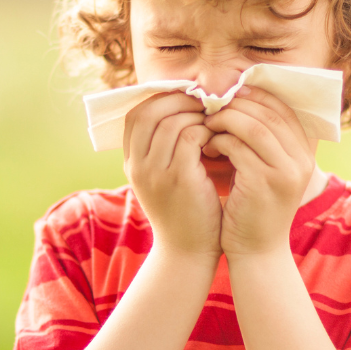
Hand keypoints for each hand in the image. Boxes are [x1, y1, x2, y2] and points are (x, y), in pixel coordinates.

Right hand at [123, 92, 221, 257]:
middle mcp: (137, 165)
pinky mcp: (178, 179)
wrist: (188, 252)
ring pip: (171, 121)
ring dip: (196, 114)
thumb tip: (184, 109)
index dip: (161, 99)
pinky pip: (189, 137)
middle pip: (149, 111)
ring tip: (214, 119)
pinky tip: (218, 138)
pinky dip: (206, 130)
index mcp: (131, 162)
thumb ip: (165, 148)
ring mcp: (155, 172)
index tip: (186, 98)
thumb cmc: (184, 211)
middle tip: (204, 102)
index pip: (136, 114)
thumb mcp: (165, 178)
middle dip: (179, 100)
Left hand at [202, 86, 315, 256]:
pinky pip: (238, 147)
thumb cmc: (254, 209)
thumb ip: (262, 142)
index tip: (232, 92)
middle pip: (269, 113)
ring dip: (226, 120)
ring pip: (254, 127)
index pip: (284, 109)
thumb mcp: (266, 171)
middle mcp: (301, 161)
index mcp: (305, 154)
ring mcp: (285, 172)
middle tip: (213, 105)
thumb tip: (240, 102)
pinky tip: (207, 146)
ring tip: (207, 124)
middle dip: (238, 104)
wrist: (257, 252)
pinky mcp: (263, 183)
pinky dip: (219, 141)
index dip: (257, 95)